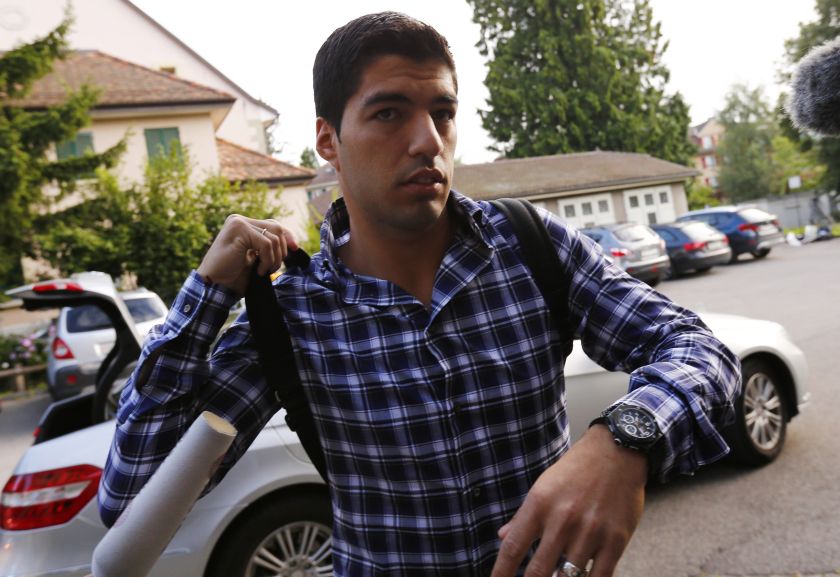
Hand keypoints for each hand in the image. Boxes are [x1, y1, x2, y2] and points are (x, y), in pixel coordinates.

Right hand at [197, 215, 297, 295]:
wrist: (214, 285)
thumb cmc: (233, 275)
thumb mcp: (256, 259)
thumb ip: (269, 247)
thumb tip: (294, 244)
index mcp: (242, 224)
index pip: (273, 225)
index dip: (287, 236)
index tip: (295, 249)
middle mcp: (239, 220)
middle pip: (276, 228)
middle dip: (281, 250)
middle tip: (273, 268)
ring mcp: (238, 223)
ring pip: (273, 237)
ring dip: (274, 258)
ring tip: (264, 271)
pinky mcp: (239, 230)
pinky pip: (266, 244)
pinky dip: (266, 260)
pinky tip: (258, 271)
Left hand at [491, 425, 647, 576]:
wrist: (617, 452)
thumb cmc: (576, 470)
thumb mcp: (543, 486)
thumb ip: (523, 516)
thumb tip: (502, 537)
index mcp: (539, 504)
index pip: (513, 548)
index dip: (501, 572)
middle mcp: (562, 520)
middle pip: (537, 571)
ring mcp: (590, 532)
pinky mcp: (615, 541)